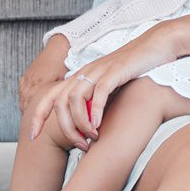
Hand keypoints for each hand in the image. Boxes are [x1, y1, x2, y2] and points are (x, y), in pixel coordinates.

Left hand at [28, 29, 174, 147]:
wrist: (157, 44)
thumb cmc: (136, 69)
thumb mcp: (112, 86)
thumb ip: (97, 101)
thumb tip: (89, 125)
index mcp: (81, 76)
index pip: (49, 96)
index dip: (37, 116)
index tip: (32, 136)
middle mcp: (85, 73)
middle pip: (59, 102)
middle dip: (65, 129)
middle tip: (79, 146)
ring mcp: (99, 71)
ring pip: (74, 100)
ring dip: (80, 124)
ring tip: (92, 139)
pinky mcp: (115, 71)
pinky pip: (98, 94)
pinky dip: (95, 112)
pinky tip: (100, 126)